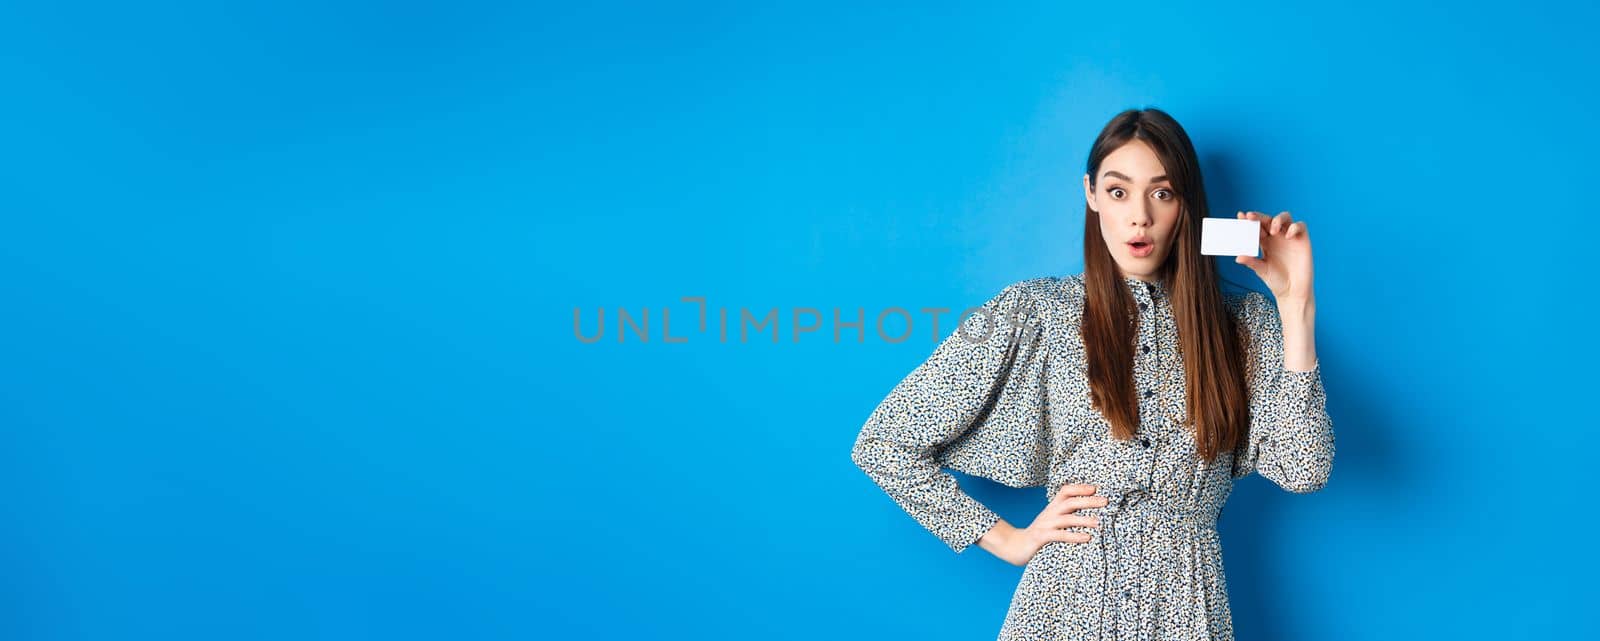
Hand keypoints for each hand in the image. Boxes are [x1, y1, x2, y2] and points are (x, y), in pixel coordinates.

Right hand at [989, 483, 1105, 566]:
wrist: (1014, 546)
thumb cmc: (1040, 534)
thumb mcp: (1052, 520)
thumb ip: (1067, 515)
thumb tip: (1091, 513)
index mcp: (1053, 507)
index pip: (1066, 491)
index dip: (1080, 487)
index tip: (1096, 488)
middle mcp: (1049, 513)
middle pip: (1070, 501)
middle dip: (1088, 501)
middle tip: (1106, 501)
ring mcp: (1044, 525)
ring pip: (1066, 518)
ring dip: (1084, 519)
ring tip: (1099, 522)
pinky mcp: (1041, 538)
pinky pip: (1059, 535)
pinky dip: (1074, 536)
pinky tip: (1086, 538)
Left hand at [1235, 210, 1314, 301]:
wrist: (1292, 291)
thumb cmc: (1276, 280)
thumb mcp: (1261, 270)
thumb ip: (1251, 263)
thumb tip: (1238, 258)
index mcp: (1264, 242)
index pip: (1256, 227)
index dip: (1249, 221)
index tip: (1240, 216)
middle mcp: (1277, 237)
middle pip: (1268, 219)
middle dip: (1259, 216)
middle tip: (1250, 217)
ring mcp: (1290, 237)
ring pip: (1285, 218)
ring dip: (1277, 219)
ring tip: (1272, 230)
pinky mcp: (1303, 240)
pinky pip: (1300, 226)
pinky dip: (1294, 227)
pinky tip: (1288, 236)